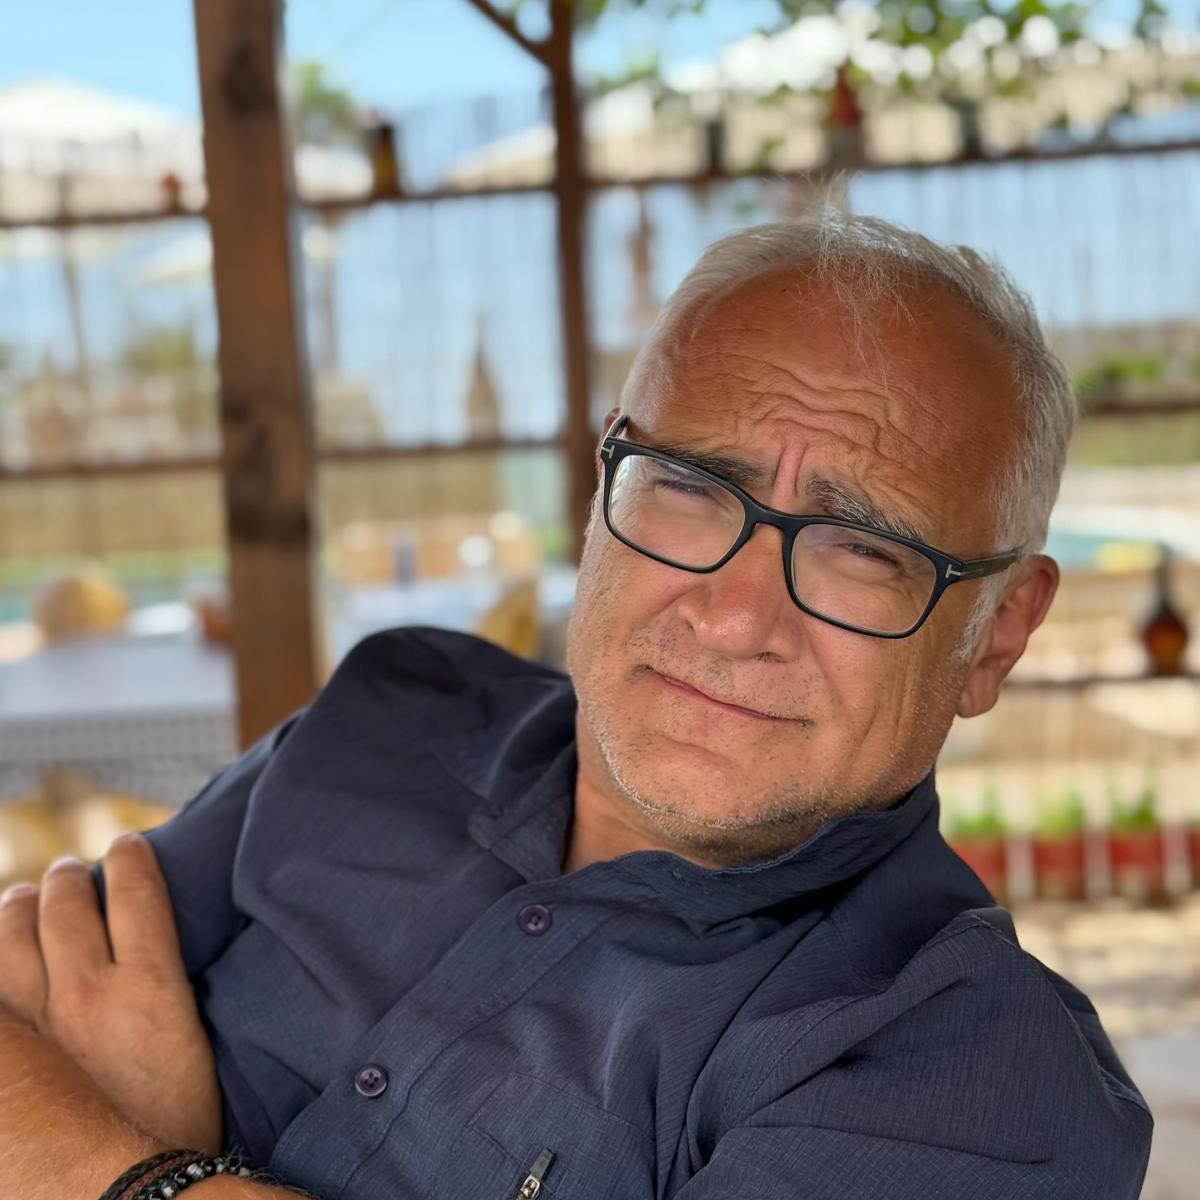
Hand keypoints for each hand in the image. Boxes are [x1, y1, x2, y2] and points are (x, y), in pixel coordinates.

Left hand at [0, 832, 222, 1153]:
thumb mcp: (193, 1044)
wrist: (127, 1188)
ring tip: (22, 897)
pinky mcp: (11, 1049)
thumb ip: (167, 991)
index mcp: (149, 987)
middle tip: (68, 872)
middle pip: (67, 903)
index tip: (130, 844)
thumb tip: (151, 953)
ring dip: (18, 905)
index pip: (138, 891)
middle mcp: (88, 991)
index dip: (132, 858)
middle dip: (68, 877)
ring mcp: (37, 1021)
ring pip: (11, 934)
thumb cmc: (173, 1123)